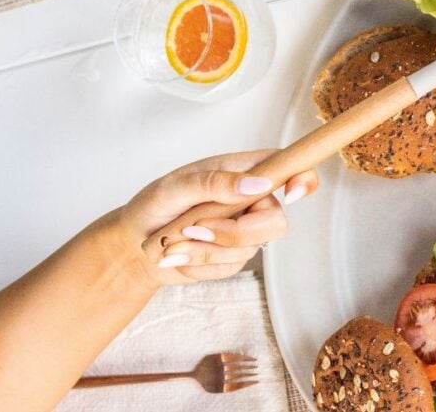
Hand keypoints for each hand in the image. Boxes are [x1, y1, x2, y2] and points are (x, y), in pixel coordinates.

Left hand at [112, 151, 318, 284]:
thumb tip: (258, 184)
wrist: (133, 245)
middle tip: (196, 228)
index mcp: (244, 172)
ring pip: (250, 249)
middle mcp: (252, 200)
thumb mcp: (176, 187)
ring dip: (205, 249)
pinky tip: (181, 253)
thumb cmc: (153, 206)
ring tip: (176, 239)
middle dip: (235, 232)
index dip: (303, 179)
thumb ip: (215, 183)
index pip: (289, 168)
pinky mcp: (233, 257)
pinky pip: (230, 267)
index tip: (290, 194)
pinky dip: (199, 262)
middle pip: (277, 222)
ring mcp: (245, 230)